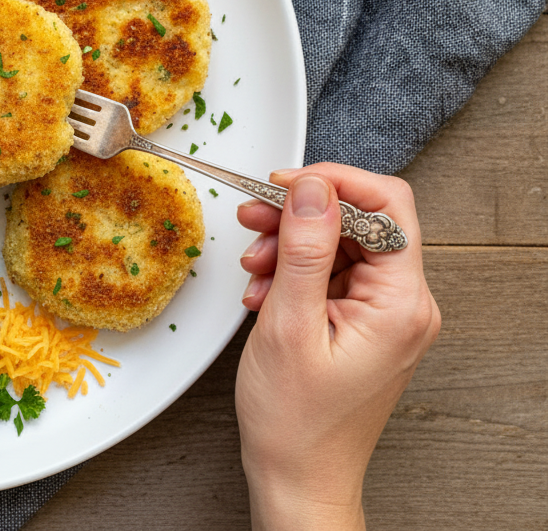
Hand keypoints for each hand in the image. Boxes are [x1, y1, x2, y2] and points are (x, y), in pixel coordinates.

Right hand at [234, 164, 439, 530]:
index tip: (282, 182)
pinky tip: (265, 290)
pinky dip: (295, 271)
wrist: (298, 476)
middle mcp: (406, 305)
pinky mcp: (365, 323)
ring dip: (291, 245)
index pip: (387, 206)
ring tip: (254, 267)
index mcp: (402, 303)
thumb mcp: (289, 324)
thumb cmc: (296, 421)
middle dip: (301, 215)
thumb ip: (305, 249)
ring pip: (342, 245)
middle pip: (362, 221)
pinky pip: (334, 274)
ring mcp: (387, 315)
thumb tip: (311, 187)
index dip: (333, 183)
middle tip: (253, 217)